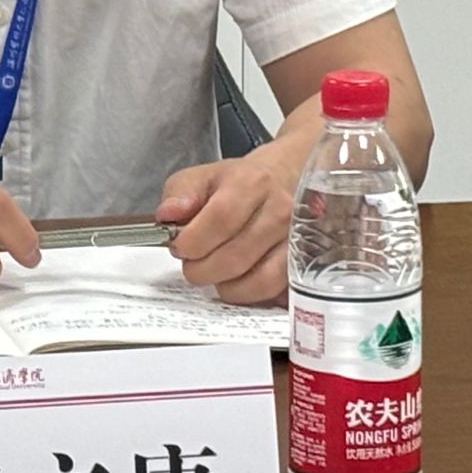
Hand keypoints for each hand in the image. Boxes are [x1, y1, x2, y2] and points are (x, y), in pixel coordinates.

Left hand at [155, 151, 296, 304]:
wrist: (280, 181)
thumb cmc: (238, 184)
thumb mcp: (202, 177)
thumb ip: (180, 194)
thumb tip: (168, 215)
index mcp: (251, 183)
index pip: (220, 221)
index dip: (193, 242)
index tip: (180, 248)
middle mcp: (279, 210)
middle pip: (236, 257)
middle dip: (202, 270)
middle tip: (192, 265)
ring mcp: (296, 238)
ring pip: (258, 280)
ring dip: (226, 287)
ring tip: (214, 275)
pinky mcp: (303, 262)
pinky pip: (274, 291)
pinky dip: (250, 295)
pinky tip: (237, 282)